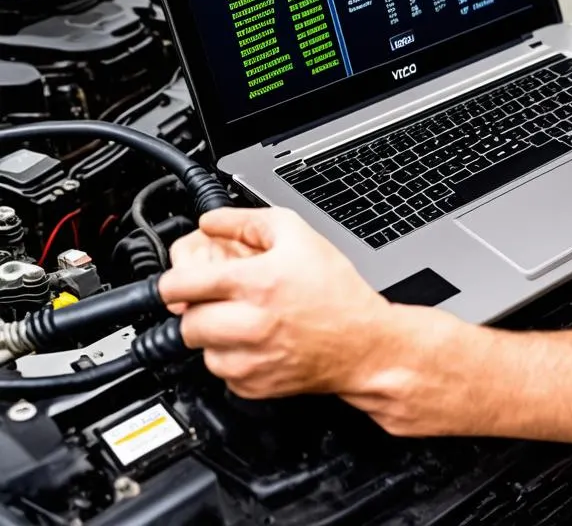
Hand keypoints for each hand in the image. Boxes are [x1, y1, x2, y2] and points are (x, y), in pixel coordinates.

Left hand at [158, 206, 412, 400]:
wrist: (363, 344)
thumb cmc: (337, 291)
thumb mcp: (299, 235)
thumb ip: (248, 221)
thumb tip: (212, 221)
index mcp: (257, 282)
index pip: (181, 285)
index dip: (172, 280)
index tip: (175, 281)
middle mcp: (250, 323)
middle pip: (186, 320)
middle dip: (196, 307)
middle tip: (217, 300)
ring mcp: (249, 360)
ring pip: (200, 348)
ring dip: (212, 334)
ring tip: (243, 319)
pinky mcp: (252, 386)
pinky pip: (220, 371)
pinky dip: (230, 356)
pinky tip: (255, 340)